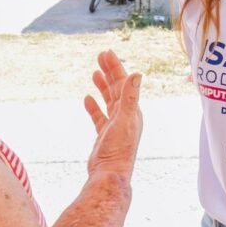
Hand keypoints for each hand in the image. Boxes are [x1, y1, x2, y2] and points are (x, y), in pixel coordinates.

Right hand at [84, 51, 142, 177]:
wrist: (109, 173)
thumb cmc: (118, 149)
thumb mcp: (125, 119)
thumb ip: (130, 97)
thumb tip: (137, 73)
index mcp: (132, 110)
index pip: (124, 83)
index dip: (116, 67)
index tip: (106, 53)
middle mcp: (126, 115)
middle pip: (118, 88)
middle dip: (110, 71)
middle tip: (101, 56)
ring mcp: (115, 125)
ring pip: (109, 100)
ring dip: (103, 86)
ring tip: (95, 72)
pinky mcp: (105, 134)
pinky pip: (99, 116)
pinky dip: (94, 106)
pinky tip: (87, 99)